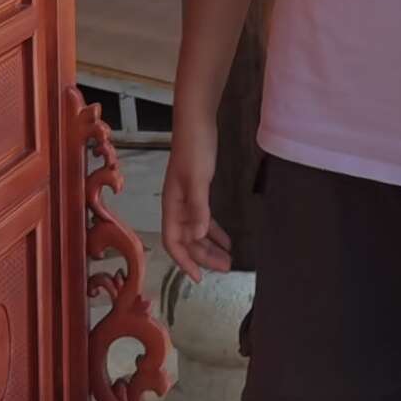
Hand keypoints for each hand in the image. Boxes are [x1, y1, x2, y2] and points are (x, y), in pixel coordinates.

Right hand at [160, 117, 232, 279]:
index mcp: (172, 205)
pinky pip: (204, 218)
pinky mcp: (199, 190)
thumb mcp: (197, 179)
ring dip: (210, 246)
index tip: (198, 278)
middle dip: (203, 257)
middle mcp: (177, 205)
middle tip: (225, 268)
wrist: (197, 122)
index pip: (173, 241)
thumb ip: (197, 208)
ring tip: (228, 259)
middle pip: (186, 239)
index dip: (184, 261)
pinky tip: (227, 238)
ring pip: (196, 231)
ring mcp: (187, 198)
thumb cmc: (195, 149)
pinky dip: (214, 230)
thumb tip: (195, 237)